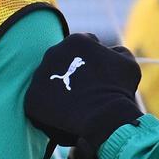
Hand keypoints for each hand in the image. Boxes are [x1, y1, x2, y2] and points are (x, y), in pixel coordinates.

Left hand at [24, 33, 140, 148]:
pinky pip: (39, 102)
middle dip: (71, 74)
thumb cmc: (118, 89)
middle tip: (84, 90)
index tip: (95, 75)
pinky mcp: (31, 98)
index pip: (80, 46)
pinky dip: (49, 108)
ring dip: (58, 89)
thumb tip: (109, 52)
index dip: (90, 60)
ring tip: (74, 104)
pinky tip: (64, 115)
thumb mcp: (127, 63)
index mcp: (75, 41)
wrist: (104, 118)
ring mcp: (39, 76)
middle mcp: (53, 53)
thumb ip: (116, 52)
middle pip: (61, 62)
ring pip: (49, 81)